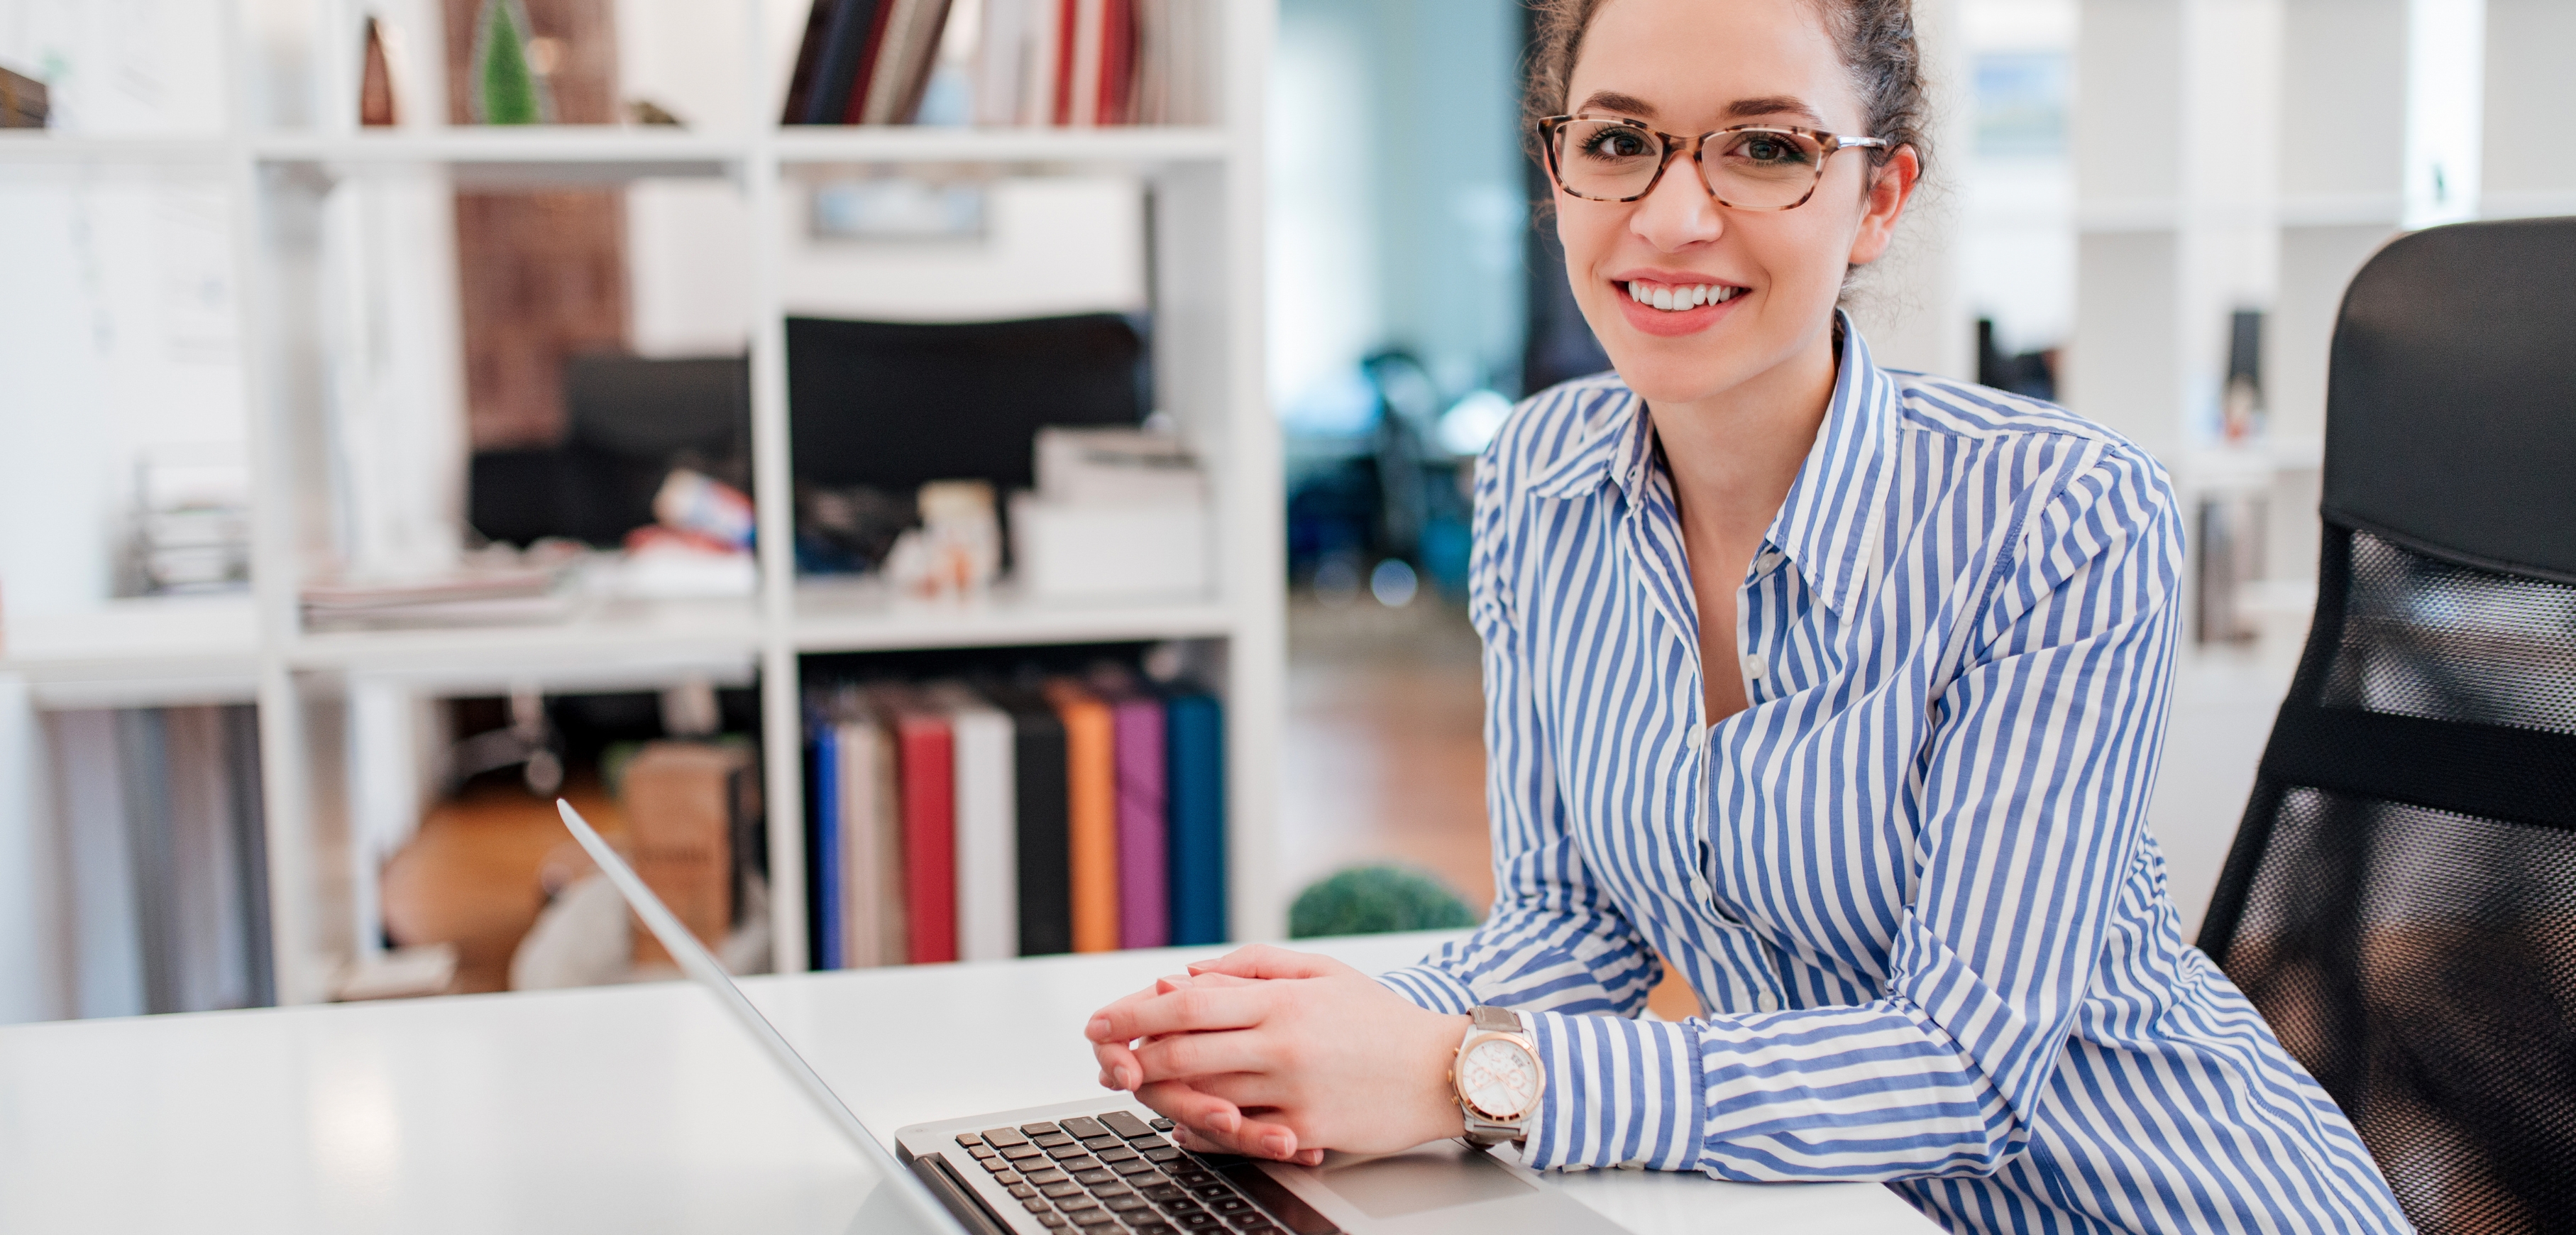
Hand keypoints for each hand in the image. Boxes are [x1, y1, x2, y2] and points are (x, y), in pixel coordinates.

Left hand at [1085, 945, 1468, 1161]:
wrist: (1443, 1070)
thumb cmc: (1381, 1019)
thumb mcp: (1321, 971)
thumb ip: (1250, 966)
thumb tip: (1185, 976)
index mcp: (1280, 1000)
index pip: (1187, 1004)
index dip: (1133, 1014)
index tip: (1099, 1022)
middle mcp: (1280, 1044)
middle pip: (1182, 1053)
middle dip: (1132, 1058)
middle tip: (1105, 1060)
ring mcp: (1291, 1091)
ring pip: (1203, 1096)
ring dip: (1163, 1094)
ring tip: (1139, 1087)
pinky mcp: (1306, 1129)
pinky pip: (1239, 1134)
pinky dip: (1204, 1128)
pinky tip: (1185, 1123)